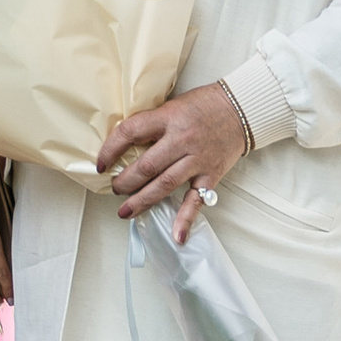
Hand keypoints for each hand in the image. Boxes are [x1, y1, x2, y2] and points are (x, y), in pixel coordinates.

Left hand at [97, 83, 246, 239]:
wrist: (240, 108)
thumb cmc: (203, 105)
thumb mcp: (171, 106)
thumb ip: (152, 124)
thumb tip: (125, 146)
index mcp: (167, 118)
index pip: (130, 133)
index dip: (110, 149)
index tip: (100, 164)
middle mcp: (181, 140)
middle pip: (146, 166)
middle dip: (125, 181)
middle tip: (114, 189)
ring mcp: (197, 159)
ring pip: (165, 185)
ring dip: (143, 200)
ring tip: (126, 211)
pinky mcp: (211, 174)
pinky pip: (197, 200)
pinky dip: (186, 219)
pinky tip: (177, 236)